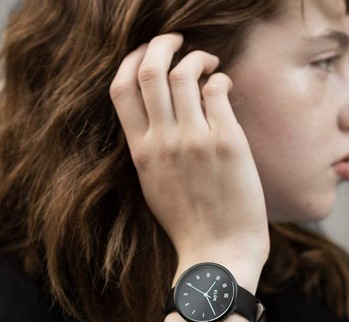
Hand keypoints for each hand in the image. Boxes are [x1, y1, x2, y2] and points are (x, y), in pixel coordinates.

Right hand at [110, 33, 268, 285]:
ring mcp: (195, 140)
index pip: (120, 89)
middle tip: (177, 41)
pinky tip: (226, 86)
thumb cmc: (189, 226)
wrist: (218, 252)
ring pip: (184, 73)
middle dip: (161, 44)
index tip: (145, 54)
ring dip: (197, 57)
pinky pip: (218, 91)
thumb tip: (161, 118)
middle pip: (149, 70)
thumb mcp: (155, 187)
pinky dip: (221, 79)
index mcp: (141, 153)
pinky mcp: (228, 142)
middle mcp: (163, 142)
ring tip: (209, 63)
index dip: (130, 61)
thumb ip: (150, 151)